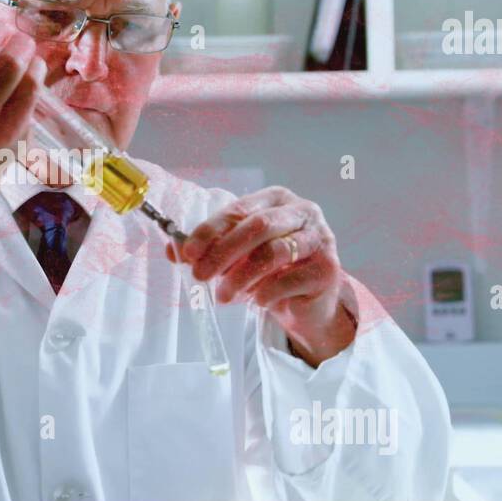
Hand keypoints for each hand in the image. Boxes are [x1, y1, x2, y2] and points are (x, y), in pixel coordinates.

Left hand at [166, 185, 355, 363]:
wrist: (306, 301)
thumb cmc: (269, 269)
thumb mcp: (237, 255)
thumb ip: (209, 249)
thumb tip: (173, 250)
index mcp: (276, 199)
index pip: (239, 209)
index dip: (210, 230)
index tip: (187, 252)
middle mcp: (302, 212)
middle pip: (257, 227)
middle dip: (222, 253)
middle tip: (199, 276)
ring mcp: (319, 238)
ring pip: (273, 253)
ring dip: (240, 277)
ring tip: (223, 296)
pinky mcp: (328, 269)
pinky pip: (289, 280)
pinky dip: (265, 293)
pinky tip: (256, 301)